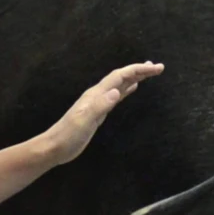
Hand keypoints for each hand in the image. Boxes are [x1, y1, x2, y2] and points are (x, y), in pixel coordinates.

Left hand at [45, 62, 162, 164]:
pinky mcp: (99, 112)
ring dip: (135, 78)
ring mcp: (98, 103)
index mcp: (96, 95)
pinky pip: (116, 96)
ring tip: (149, 72)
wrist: (55, 147)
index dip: (138, 70)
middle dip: (140, 71)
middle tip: (158, 67)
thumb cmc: (69, 135)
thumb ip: (100, 106)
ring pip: (120, 85)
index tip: (156, 68)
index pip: (120, 77)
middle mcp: (98, 95)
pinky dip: (126, 90)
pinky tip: (132, 89)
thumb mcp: (84, 121)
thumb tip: (116, 91)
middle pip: (121, 77)